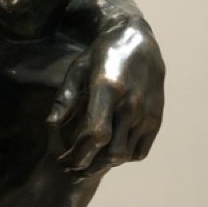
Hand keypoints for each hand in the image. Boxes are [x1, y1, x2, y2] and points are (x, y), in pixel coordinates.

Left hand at [47, 19, 164, 175]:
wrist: (137, 39)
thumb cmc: (102, 53)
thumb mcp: (78, 68)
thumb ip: (65, 98)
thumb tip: (50, 125)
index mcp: (108, 88)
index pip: (96, 134)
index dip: (79, 154)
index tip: (64, 160)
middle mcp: (131, 103)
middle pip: (111, 152)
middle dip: (89, 165)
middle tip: (72, 167)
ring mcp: (147, 111)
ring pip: (126, 155)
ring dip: (105, 164)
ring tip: (88, 161)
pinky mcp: (157, 116)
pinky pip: (141, 150)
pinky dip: (124, 157)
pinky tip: (110, 150)